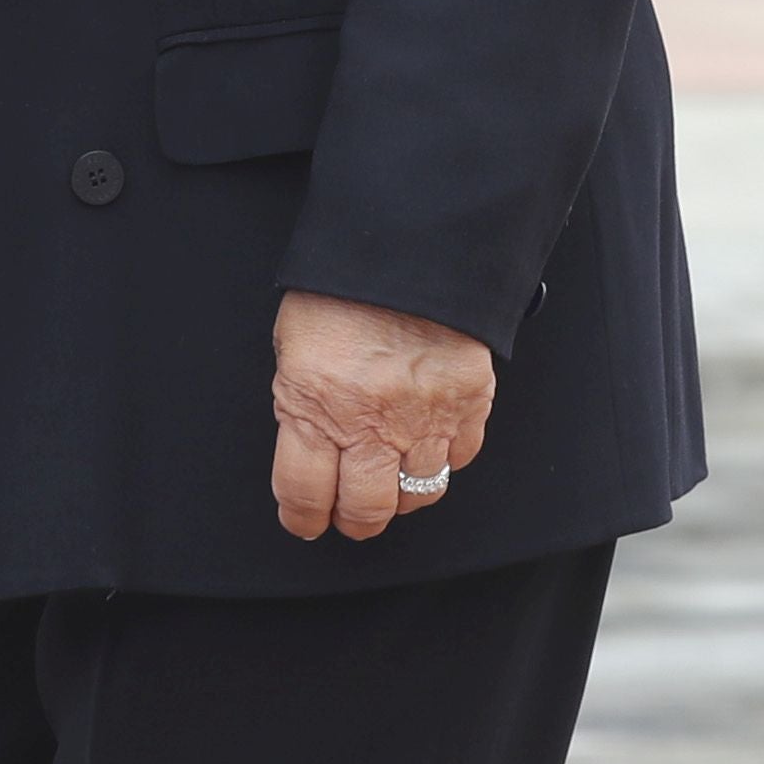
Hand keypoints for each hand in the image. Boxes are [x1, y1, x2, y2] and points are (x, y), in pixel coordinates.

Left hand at [270, 291, 494, 540]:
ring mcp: (425, 419)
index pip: (303, 496)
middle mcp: (371, 424)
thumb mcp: (294, 344)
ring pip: (418, 494)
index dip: (302, 517)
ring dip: (400, 494)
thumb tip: (308, 447)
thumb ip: (301, 401)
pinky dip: (444, 458)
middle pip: (366, 511)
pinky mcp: (469, 404)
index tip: (305, 520)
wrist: (410, 244)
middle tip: (350, 512)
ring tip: (390, 478)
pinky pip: (460, 457)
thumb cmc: (343, 288)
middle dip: (354, 520)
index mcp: (316, 406)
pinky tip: (427, 442)